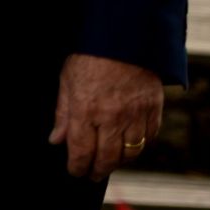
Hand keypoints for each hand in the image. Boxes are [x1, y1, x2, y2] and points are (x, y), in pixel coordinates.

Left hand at [49, 54, 162, 178]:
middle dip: (98, 170)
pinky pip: (149, 138)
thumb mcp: (67, 80)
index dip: (77, 167)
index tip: (75, 171)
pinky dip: (140, 146)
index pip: (81, 151)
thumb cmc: (91, 55)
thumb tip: (56, 139)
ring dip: (119, 162)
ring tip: (110, 161)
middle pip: (107, 158)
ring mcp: (136, 114)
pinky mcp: (154, 109)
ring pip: (130, 153)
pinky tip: (130, 145)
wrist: (125, 35)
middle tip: (92, 173)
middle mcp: (112, 116)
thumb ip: (62, 112)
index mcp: (86, 109)